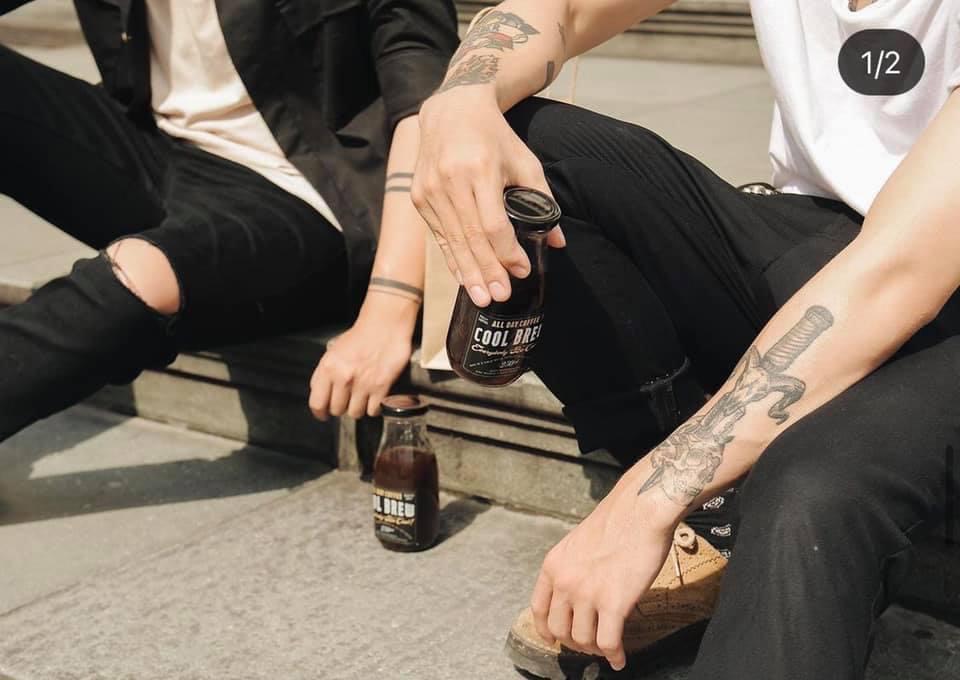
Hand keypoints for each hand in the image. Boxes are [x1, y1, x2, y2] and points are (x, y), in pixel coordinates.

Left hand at [309, 295, 415, 419]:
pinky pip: (373, 410)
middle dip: (342, 407)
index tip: (323, 415)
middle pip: (337, 410)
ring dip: (358, 408)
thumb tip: (319, 394)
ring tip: (363, 399)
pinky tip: (375, 400)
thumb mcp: (333, 351)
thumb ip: (324, 373)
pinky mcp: (381, 387)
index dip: (319, 413)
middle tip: (348, 400)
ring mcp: (363, 384)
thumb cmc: (360, 337)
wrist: (385, 326)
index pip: (317, 403)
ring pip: (355, 413)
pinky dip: (374, 408)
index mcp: (328, 368)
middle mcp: (344, 378)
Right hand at [412, 89, 565, 307]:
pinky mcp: (419, 196)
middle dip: (487, 271)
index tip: (522, 270)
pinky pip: (439, 236)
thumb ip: (543, 200)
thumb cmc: (494, 138)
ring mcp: (430, 190)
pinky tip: (464, 278)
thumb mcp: (524, 162)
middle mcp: (451, 180)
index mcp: (480, 169)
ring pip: (452, 241)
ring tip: (482, 298)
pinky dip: (453, 258)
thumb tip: (558, 242)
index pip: (493, 224)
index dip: (507, 252)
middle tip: (499, 297)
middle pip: (470, 237)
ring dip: (469, 272)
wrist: (452, 111)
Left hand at [531, 479, 678, 670]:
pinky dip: (614, 656)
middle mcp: (564, 581)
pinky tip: (619, 659)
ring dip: (595, 649)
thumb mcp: (579, 543)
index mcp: (553, 565)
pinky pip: (608, 643)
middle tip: (588, 644)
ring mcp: (587, 594)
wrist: (641, 510)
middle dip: (573, 642)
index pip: (538, 609)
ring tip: (607, 647)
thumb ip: (572, 568)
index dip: (546, 630)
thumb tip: (577, 593)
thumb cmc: (618, 521)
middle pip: (559, 630)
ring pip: (583, 641)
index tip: (553, 639)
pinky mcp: (614, 604)